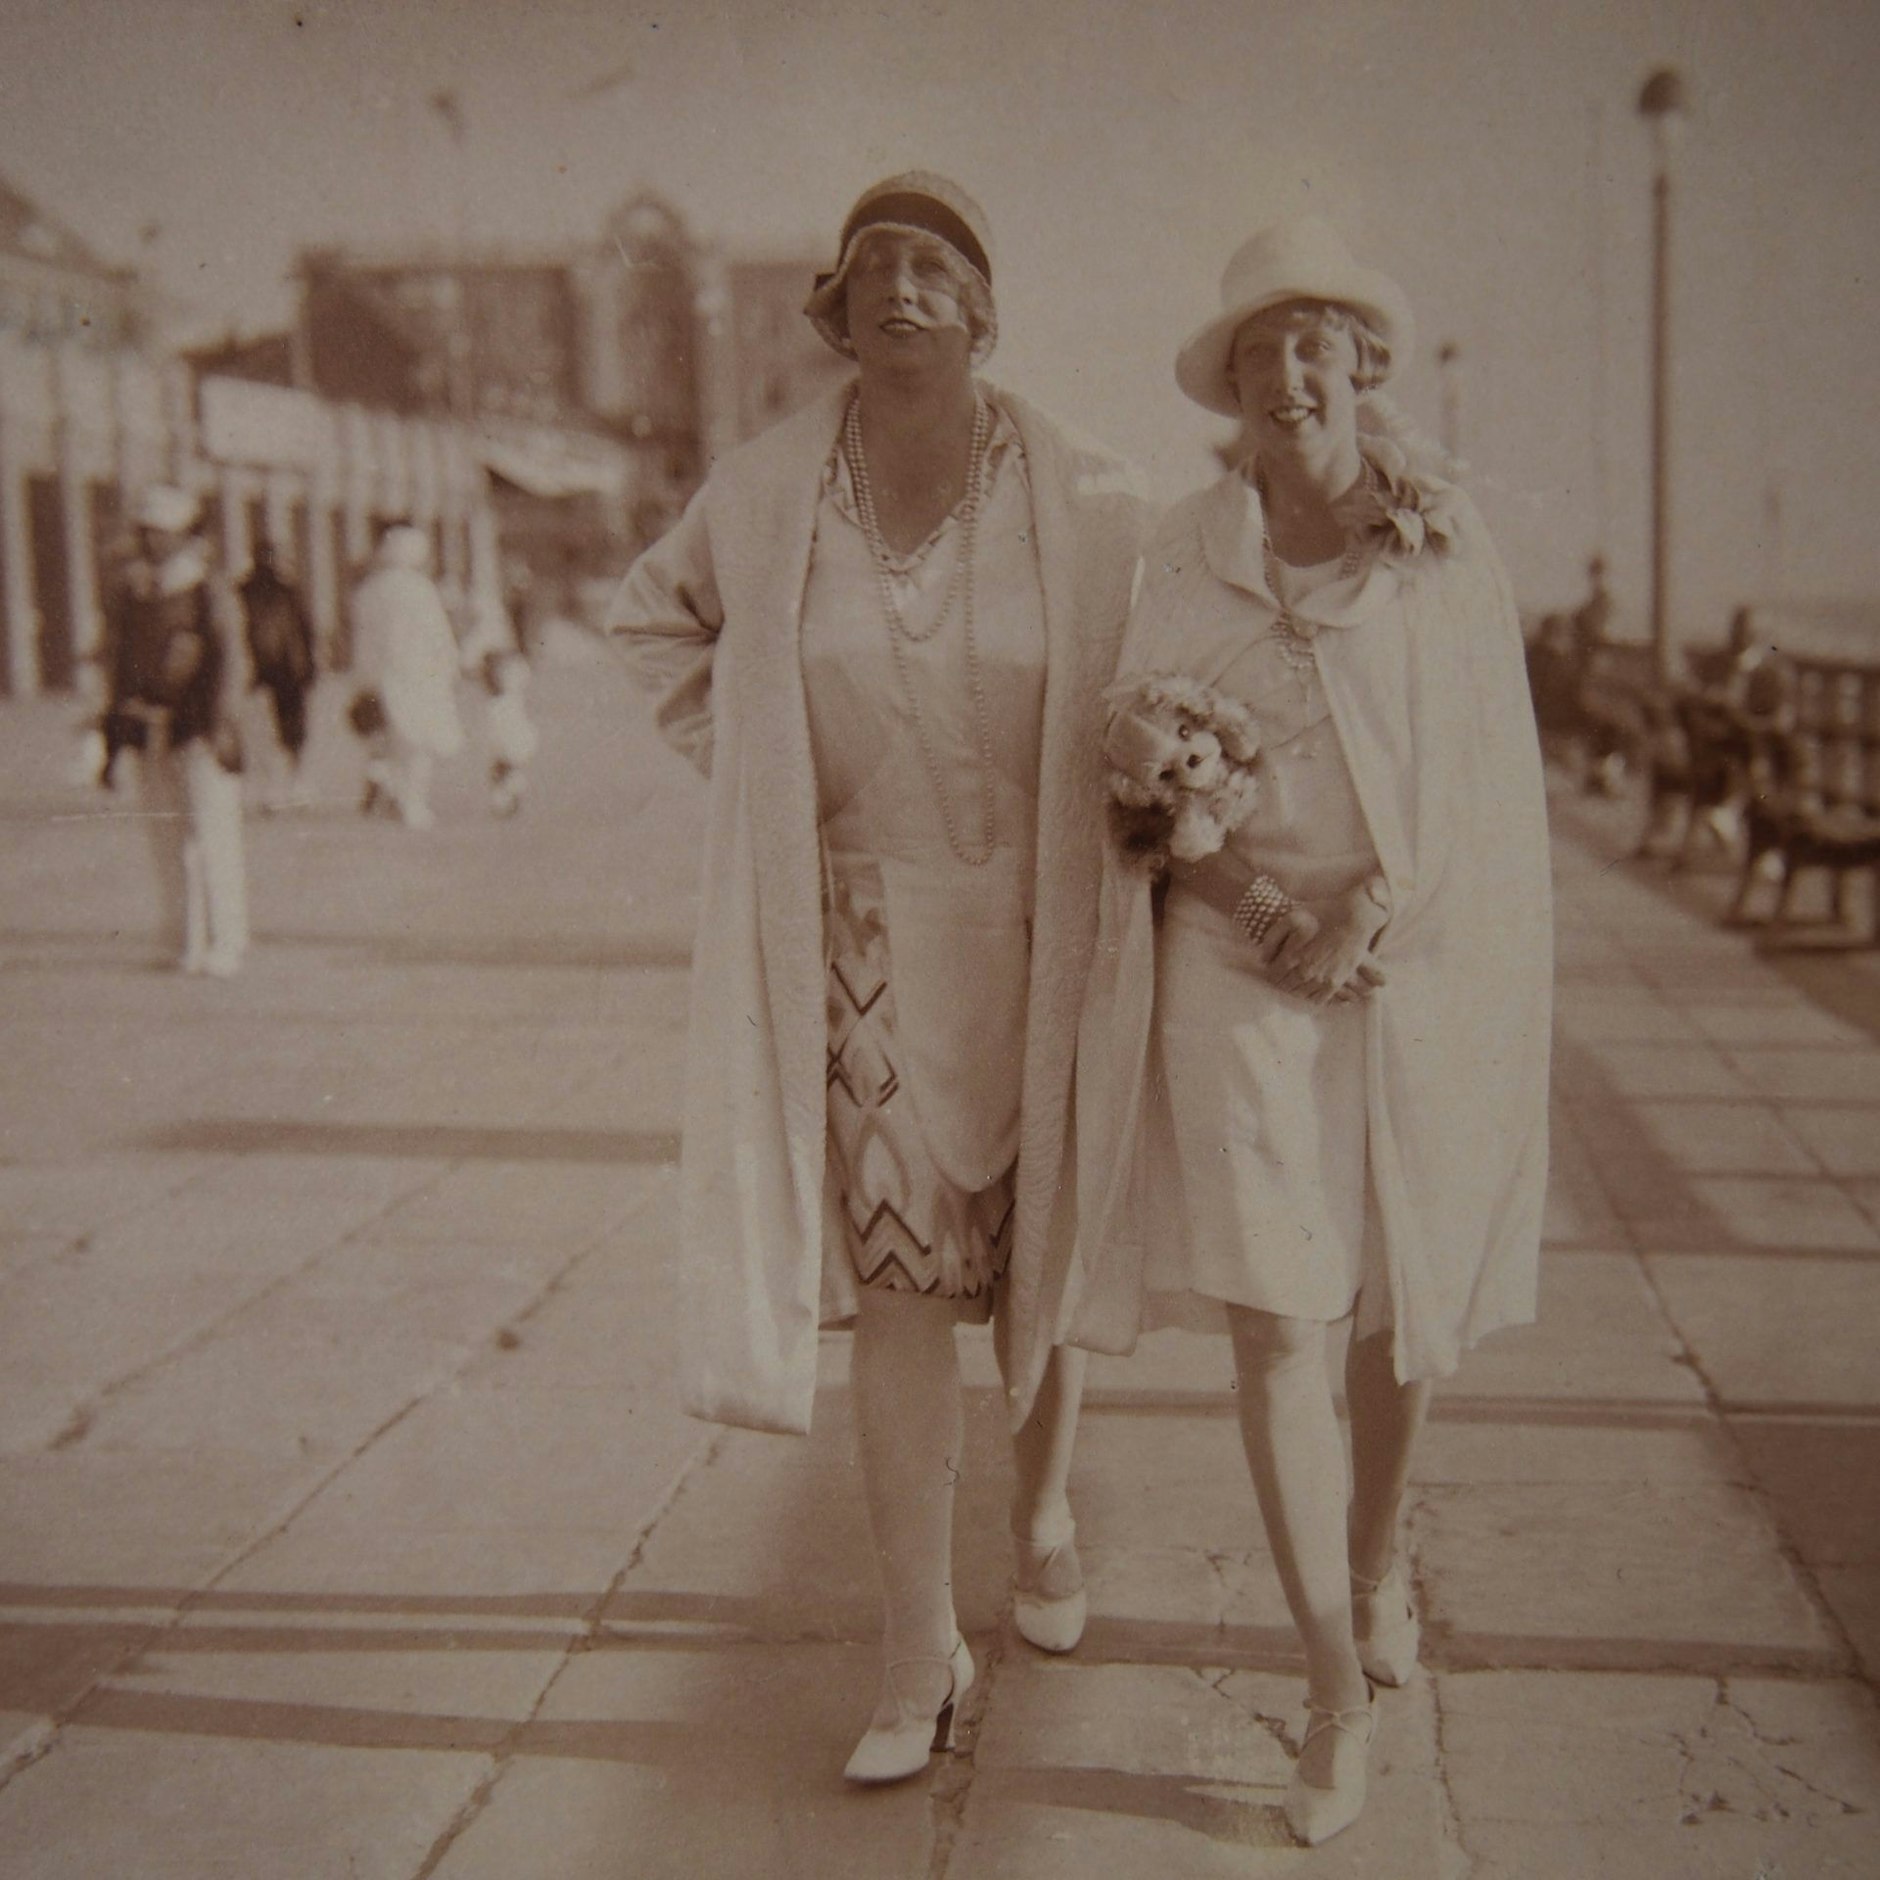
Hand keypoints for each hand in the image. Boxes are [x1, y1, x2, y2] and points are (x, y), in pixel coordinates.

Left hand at [1264, 881, 1389, 1003]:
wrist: (1354, 917)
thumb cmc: (1322, 914)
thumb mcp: (1290, 917)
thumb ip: (1272, 938)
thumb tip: (1263, 958)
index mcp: (1292, 957)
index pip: (1273, 976)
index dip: (1271, 971)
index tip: (1274, 967)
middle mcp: (1305, 972)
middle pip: (1285, 986)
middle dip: (1282, 980)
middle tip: (1285, 973)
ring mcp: (1322, 979)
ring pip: (1300, 994)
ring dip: (1295, 988)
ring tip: (1297, 979)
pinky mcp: (1336, 982)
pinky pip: (1318, 999)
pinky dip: (1311, 996)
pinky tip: (1311, 986)